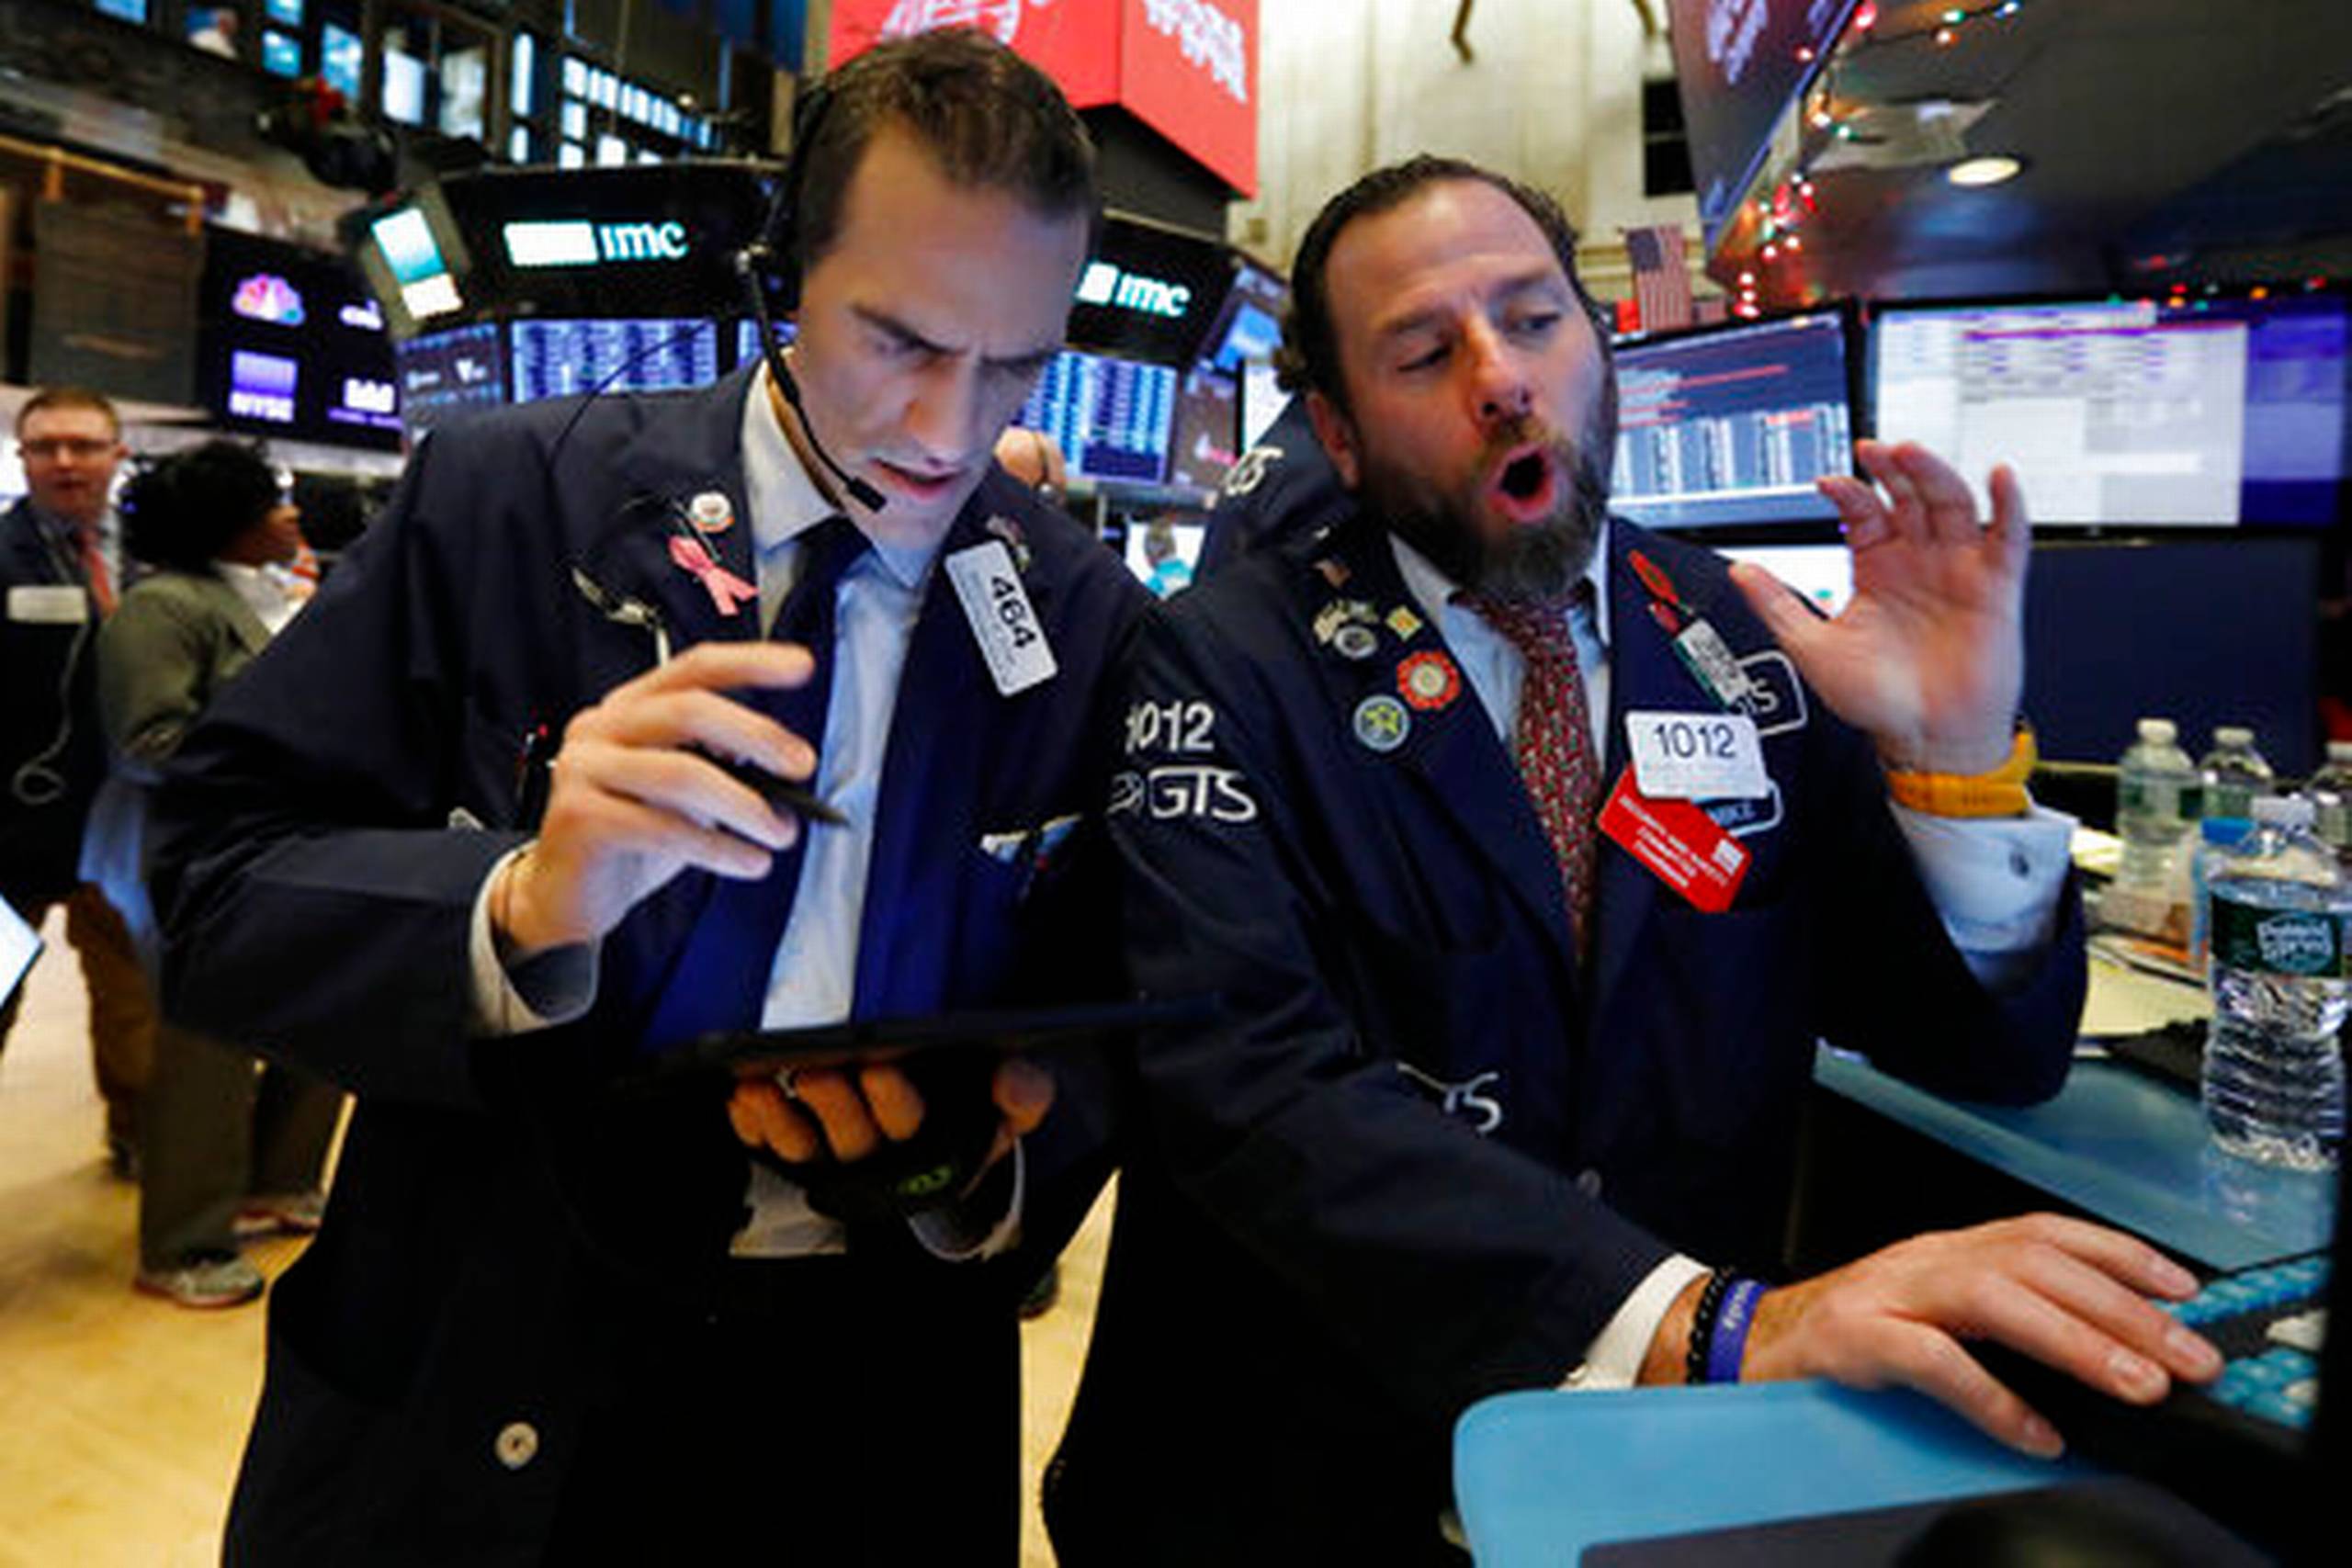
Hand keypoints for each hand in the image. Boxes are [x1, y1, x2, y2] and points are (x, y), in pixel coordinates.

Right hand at [493, 643, 819, 953]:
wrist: (569, 894)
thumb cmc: (630, 840)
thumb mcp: (684, 795)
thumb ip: (722, 766)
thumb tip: (785, 761)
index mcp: (628, 709)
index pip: (693, 669)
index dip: (750, 662)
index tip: (800, 666)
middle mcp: (601, 728)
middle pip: (688, 710)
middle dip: (756, 735)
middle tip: (801, 765)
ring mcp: (583, 769)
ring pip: (681, 773)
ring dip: (745, 806)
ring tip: (779, 834)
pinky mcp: (579, 817)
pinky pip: (663, 828)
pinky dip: (718, 848)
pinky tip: (748, 861)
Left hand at [725, 1055, 1054, 1187]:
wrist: (949, 1131)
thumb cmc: (976, 1108)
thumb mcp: (1011, 1103)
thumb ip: (1023, 1092)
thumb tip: (1014, 1082)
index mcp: (935, 1146)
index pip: (911, 1126)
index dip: (893, 1100)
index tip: (878, 1067)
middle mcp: (882, 1159)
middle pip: (852, 1139)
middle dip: (831, 1104)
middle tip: (813, 1069)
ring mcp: (838, 1161)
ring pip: (806, 1150)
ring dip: (781, 1120)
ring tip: (758, 1086)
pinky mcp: (805, 1154)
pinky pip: (773, 1149)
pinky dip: (755, 1126)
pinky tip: (742, 1098)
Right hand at [1677, 1216, 2220, 1456]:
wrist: (1746, 1344)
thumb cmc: (1849, 1335)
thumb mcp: (1932, 1311)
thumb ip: (2002, 1320)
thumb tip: (2103, 1353)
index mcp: (1948, 1248)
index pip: (2044, 1232)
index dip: (2118, 1254)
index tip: (2184, 1291)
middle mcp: (1925, 1258)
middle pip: (2035, 1263)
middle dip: (2122, 1309)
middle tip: (2186, 1357)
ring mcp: (1887, 1292)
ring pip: (1993, 1298)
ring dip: (2074, 1341)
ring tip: (2133, 1385)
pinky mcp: (1855, 1337)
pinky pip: (1932, 1361)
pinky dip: (1992, 1397)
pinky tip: (2037, 1431)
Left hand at [1730, 440, 2027, 774]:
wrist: (1925, 739)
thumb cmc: (1876, 700)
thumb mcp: (1812, 648)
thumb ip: (1776, 606)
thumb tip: (1739, 571)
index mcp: (1876, 567)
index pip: (1863, 512)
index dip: (1848, 492)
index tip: (1827, 483)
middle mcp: (1917, 560)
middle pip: (1908, 495)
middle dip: (1891, 469)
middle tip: (1872, 449)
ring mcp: (1957, 568)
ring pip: (1951, 504)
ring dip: (1934, 474)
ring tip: (1912, 453)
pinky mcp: (1995, 586)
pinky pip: (2008, 537)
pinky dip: (2008, 505)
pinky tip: (1999, 477)